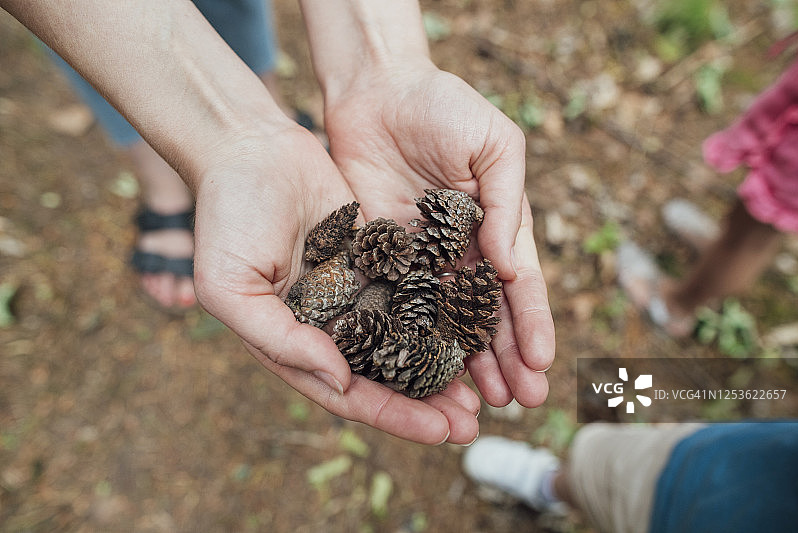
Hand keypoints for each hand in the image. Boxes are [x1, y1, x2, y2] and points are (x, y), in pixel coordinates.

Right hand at [191, 122, 479, 444]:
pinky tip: (473, 326)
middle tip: (471, 426)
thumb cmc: (226, 216)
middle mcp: (327, 324)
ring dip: (439, 365)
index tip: (438, 432)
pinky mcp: (375, 257)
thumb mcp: (230, 286)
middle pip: (383, 374)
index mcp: (292, 342)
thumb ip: (280, 339)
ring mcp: (353, 291)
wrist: (248, 147)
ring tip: (481, 390)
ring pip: (404, 338)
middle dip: (426, 402)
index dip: (391, 414)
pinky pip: (413, 290)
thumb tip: (340, 381)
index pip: (346, 391)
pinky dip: (439, 312)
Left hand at [325, 64, 555, 410]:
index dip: (533, 324)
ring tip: (482, 404)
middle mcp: (463, 252)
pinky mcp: (383, 259)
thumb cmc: (444, 107)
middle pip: (488, 316)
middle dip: (508, 359)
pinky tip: (421, 372)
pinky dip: (413, 341)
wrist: (377, 90)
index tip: (542, 364)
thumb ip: (506, 202)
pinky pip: (399, 307)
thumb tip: (508, 266)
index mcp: (498, 227)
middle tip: (521, 403)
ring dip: (467, 364)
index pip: (520, 285)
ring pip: (447, 324)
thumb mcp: (494, 144)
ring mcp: (423, 261)